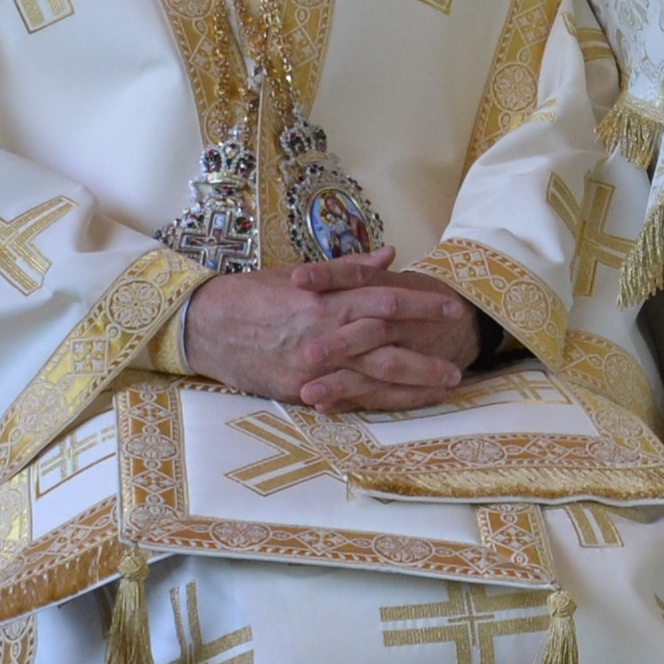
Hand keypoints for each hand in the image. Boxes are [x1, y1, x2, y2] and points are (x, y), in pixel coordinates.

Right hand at [180, 246, 482, 414]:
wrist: (204, 324)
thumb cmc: (255, 294)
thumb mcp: (302, 274)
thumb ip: (350, 269)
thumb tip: (390, 254)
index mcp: (327, 299)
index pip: (388, 299)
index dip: (423, 305)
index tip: (452, 309)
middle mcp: (324, 333)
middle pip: (388, 347)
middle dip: (426, 358)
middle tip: (459, 365)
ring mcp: (312, 366)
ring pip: (371, 379)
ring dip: (410, 387)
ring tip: (440, 391)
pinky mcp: (296, 390)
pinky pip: (343, 400)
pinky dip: (372, 404)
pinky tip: (397, 408)